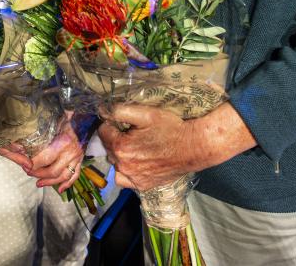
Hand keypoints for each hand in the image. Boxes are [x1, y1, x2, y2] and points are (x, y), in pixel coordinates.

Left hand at [0, 121, 84, 193]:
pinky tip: (60, 190)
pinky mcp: (81, 160)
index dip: (32, 164)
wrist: (86, 117)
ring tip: (38, 184)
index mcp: (62, 141)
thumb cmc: (67, 117)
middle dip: (38, 174)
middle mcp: (70, 152)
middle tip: (27, 171)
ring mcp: (77, 158)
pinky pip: (75, 176)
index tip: (23, 164)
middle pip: (52, 170)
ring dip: (50, 182)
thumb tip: (17, 138)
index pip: (44, 158)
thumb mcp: (54, 120)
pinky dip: (68, 184)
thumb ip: (39, 128)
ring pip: (63, 176)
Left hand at [98, 102, 255, 191]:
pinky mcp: (142, 186)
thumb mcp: (145, 113)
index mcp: (121, 147)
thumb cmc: (170, 128)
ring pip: (115, 164)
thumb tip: (103, 110)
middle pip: (108, 149)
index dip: (110, 124)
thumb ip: (120, 111)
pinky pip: (125, 179)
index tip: (120, 121)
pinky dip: (126, 171)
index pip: (103, 132)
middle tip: (129, 132)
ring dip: (119, 155)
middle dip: (114, 139)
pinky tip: (135, 163)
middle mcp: (123, 166)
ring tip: (132, 147)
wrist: (192, 148)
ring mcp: (133, 178)